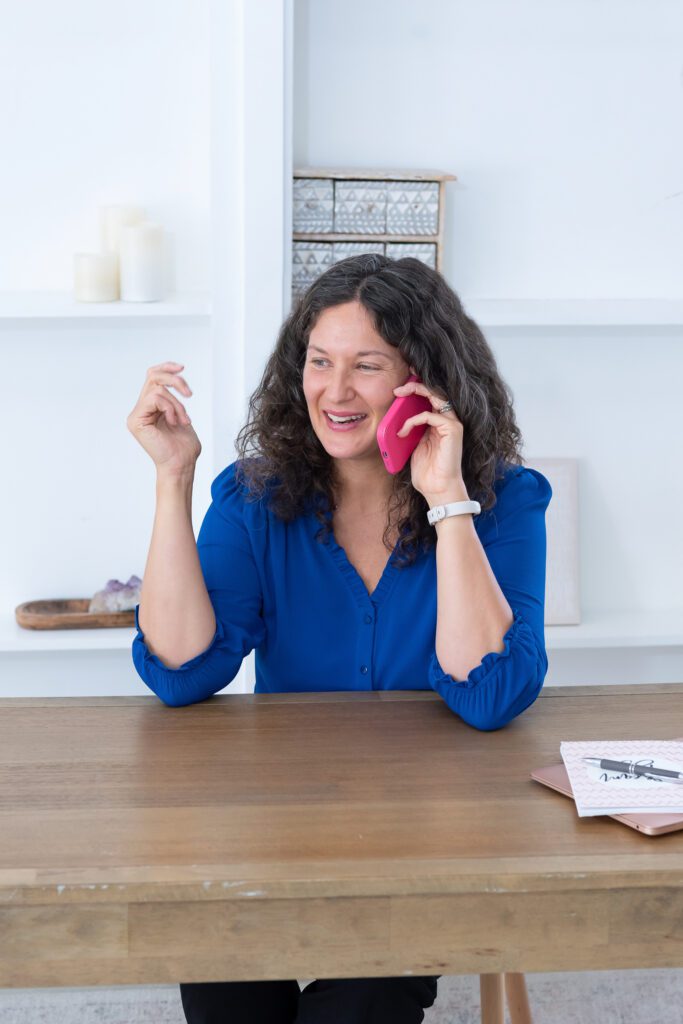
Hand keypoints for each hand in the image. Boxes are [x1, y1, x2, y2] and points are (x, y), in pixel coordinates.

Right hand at [126, 361, 200, 475]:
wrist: (182, 464)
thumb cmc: (184, 447)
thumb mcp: (181, 415)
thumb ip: (172, 398)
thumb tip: (175, 377)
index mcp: (149, 407)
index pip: (152, 377)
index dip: (166, 367)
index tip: (182, 368)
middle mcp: (140, 409)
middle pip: (153, 377)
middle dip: (175, 381)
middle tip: (189, 394)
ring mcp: (136, 415)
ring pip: (157, 389)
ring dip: (177, 404)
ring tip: (183, 420)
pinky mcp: (136, 420)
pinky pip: (155, 398)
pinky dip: (170, 408)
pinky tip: (175, 422)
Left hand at [393, 380, 467, 503]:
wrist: (438, 489)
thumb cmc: (427, 472)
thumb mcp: (414, 445)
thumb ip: (411, 430)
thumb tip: (396, 419)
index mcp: (439, 424)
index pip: (430, 399)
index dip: (417, 389)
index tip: (401, 386)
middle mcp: (448, 421)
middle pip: (435, 393)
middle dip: (416, 386)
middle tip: (399, 387)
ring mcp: (452, 424)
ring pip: (436, 397)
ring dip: (416, 392)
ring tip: (399, 394)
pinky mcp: (452, 430)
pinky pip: (430, 415)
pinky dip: (413, 420)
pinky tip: (403, 430)